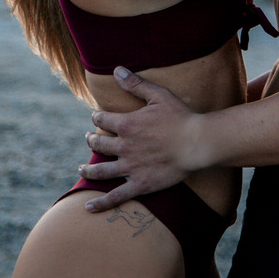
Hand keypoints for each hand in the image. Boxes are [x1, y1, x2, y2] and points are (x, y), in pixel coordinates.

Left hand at [79, 67, 203, 212]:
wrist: (197, 143)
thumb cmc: (180, 117)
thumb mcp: (158, 95)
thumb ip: (136, 84)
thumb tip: (117, 70)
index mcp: (127, 125)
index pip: (103, 119)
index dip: (97, 117)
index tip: (97, 116)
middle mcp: (124, 147)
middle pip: (98, 144)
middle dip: (91, 140)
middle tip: (90, 139)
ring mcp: (130, 168)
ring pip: (101, 170)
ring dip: (88, 170)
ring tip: (82, 169)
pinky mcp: (140, 184)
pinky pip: (116, 196)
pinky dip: (101, 203)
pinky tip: (88, 208)